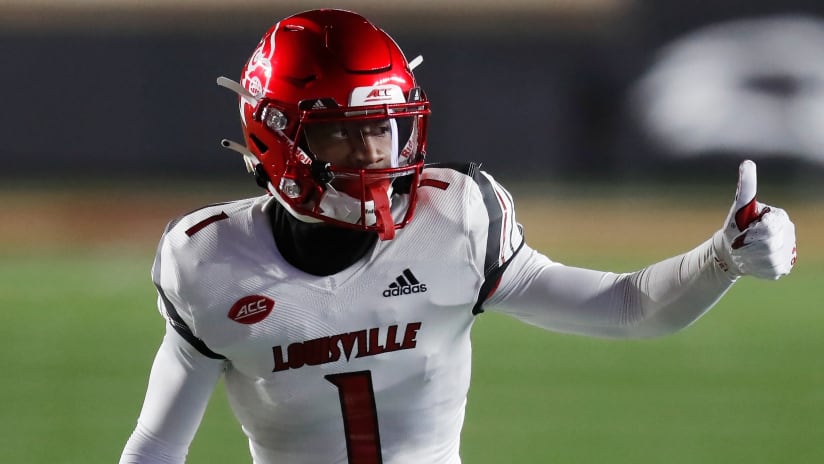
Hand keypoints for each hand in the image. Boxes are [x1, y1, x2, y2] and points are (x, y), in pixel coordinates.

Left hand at [716, 160, 796, 278]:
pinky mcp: (785, 266)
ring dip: (750, 259)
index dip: (753, 233)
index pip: (770, 229)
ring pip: (770, 260)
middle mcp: (789, 233)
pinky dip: (756, 268)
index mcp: (779, 217)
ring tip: (743, 254)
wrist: (733, 249)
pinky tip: (751, 262)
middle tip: (738, 245)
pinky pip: (772, 271)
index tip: (743, 232)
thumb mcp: (739, 207)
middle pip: (769, 246)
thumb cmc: (737, 226)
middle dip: (748, 247)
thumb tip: (747, 163)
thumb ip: (746, 187)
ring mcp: (789, 250)